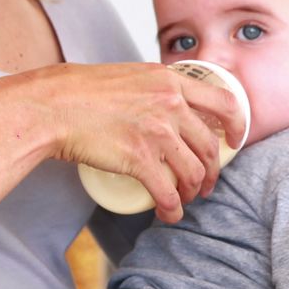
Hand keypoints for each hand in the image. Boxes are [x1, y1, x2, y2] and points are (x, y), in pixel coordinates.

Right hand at [0, 62, 244, 222]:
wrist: (51, 105)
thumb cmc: (79, 91)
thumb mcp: (128, 75)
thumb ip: (153, 87)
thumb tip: (166, 104)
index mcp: (169, 80)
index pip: (224, 101)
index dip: (237, 125)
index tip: (234, 141)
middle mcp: (169, 103)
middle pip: (209, 145)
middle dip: (212, 170)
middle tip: (206, 182)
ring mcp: (156, 131)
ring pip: (193, 171)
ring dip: (194, 191)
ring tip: (185, 198)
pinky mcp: (139, 158)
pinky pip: (168, 192)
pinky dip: (172, 208)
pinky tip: (169, 213)